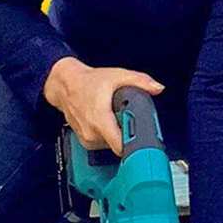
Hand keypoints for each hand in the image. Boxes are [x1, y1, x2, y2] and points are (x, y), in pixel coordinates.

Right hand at [42, 58, 163, 156]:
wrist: (65, 85)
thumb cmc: (88, 82)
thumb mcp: (117, 76)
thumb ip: (139, 81)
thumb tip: (157, 88)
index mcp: (99, 120)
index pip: (120, 146)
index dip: (136, 146)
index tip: (146, 142)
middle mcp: (92, 134)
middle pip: (121, 146)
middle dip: (131, 135)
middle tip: (133, 120)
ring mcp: (88, 140)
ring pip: (114, 146)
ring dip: (120, 134)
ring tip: (118, 118)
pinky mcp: (86, 143)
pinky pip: (105, 144)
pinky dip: (110, 135)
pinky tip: (109, 122)